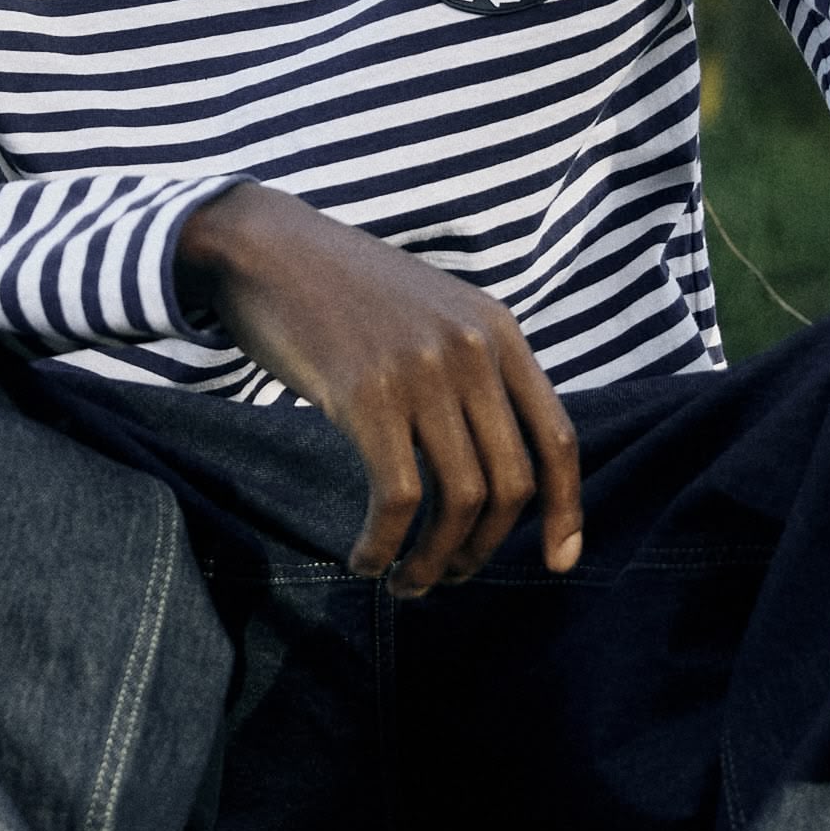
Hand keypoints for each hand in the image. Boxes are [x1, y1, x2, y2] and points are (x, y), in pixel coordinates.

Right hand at [176, 184, 582, 595]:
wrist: (264, 248)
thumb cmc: (342, 293)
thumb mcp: (432, 314)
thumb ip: (472, 370)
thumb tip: (493, 465)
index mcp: (498, 331)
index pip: (558, 438)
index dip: (565, 510)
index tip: (560, 562)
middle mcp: (472, 350)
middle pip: (511, 484)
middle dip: (484, 548)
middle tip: (449, 575)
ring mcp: (423, 372)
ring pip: (460, 501)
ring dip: (435, 559)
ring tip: (408, 581)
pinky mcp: (367, 395)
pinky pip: (398, 498)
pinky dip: (385, 544)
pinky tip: (365, 559)